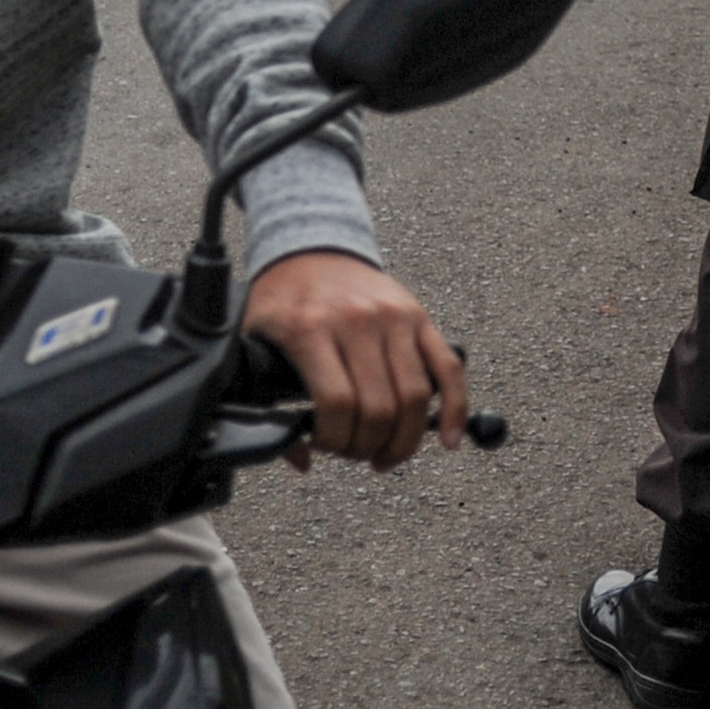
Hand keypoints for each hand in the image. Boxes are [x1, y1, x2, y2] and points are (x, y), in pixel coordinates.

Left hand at [243, 250, 467, 470]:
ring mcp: (392, 317)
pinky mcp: (418, 316)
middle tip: (355, 453)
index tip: (324, 446)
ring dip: (403, 441)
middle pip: (377, 408)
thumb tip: (301, 459)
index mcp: (309, 328)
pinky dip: (455, 410)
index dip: (334, 439)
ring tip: (386, 454)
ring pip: (414, 398)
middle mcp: (355, 320)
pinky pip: (447, 369)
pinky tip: (449, 439)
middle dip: (366, 446)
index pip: (336, 403)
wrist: (310, 249)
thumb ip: (264, 401)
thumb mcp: (254, 341)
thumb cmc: (282, 300)